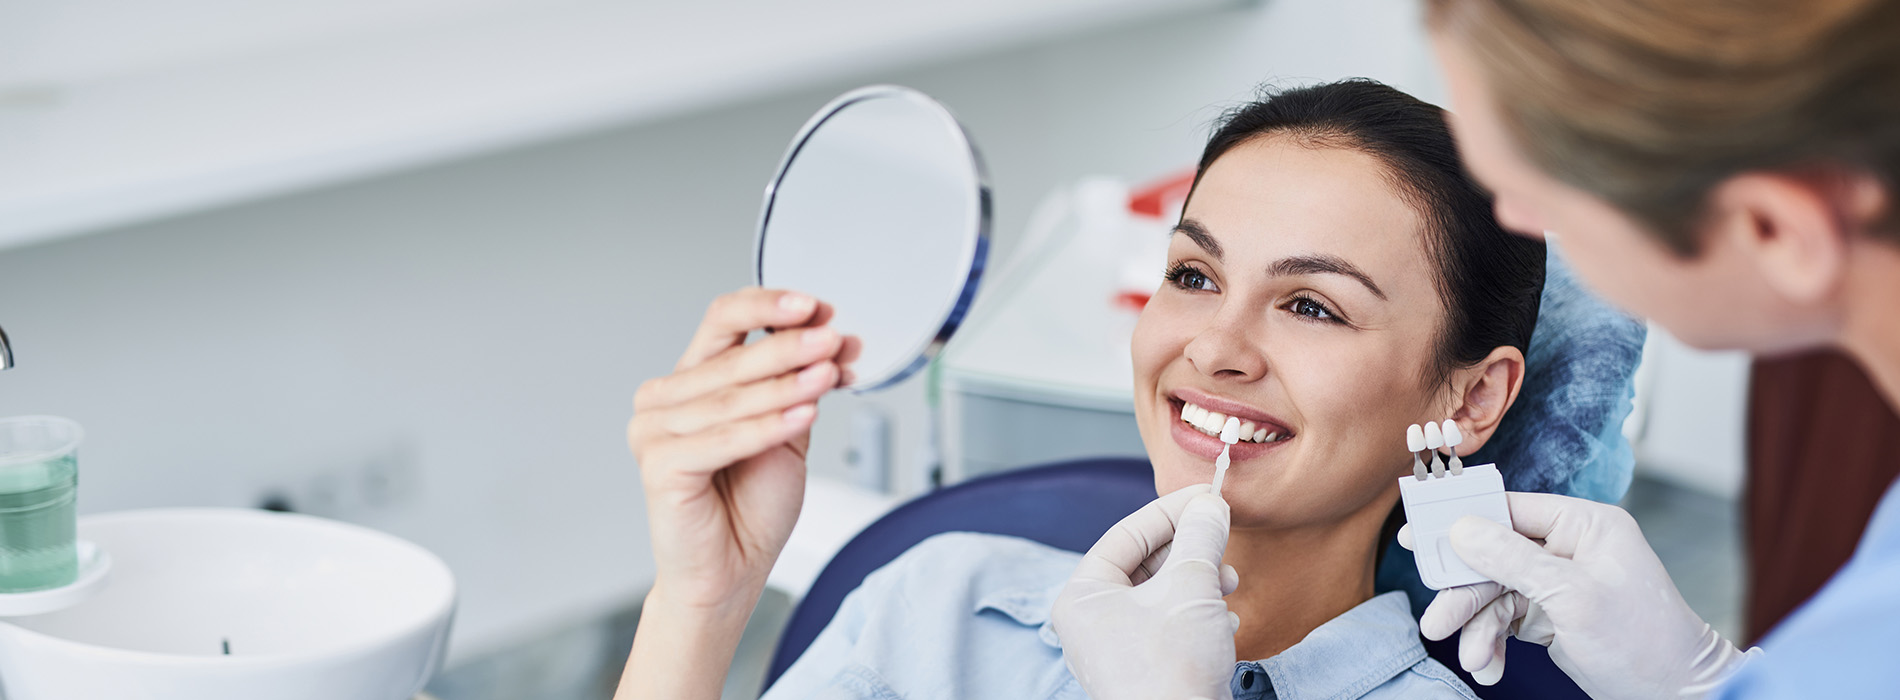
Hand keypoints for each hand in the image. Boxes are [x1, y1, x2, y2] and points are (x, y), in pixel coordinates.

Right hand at [627, 287, 857, 609]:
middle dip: (790, 345)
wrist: (730, 570)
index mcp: (690, 380)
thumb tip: (839, 341)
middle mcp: (663, 399)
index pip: (724, 319)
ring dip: (787, 384)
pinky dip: (768, 426)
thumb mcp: (789, 429)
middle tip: (833, 339)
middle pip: (731, 357)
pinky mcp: (659, 466)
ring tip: (829, 375)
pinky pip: (724, 439)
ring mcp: (653, 432)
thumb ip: (805, 384)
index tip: (817, 307)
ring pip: (731, 397)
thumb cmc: (749, 505)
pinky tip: (805, 415)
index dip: (769, 306)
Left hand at [1053, 484, 1241, 699]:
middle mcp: (1090, 620)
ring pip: (1161, 595)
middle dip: (1190, 551)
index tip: (1210, 497)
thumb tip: (1210, 505)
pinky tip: (1227, 618)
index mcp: (1082, 595)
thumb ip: (1201, 538)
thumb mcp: (1191, 588)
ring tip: (1229, 584)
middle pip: (1144, 563)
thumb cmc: (1172, 667)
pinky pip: (1169, 626)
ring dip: (1200, 582)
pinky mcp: (1143, 670)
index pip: (1127, 534)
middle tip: (1223, 541)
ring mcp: (1115, 648)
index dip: (1172, 511)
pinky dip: (1198, 614)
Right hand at [1398, 492, 1755, 698]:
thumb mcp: (1573, 596)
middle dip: (1465, 593)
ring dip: (1478, 628)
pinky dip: (1493, 643)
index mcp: (1584, 526)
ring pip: (1495, 593)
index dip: (1461, 519)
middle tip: (1437, 620)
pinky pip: (1505, 621)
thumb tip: (1463, 529)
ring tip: (1474, 658)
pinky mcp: (1551, 616)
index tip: (1419, 529)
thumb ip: (1514, 559)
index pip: (1510, 509)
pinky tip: (1490, 665)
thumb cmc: (1644, 641)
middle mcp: (1568, 549)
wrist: (1677, 696)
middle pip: (1493, 556)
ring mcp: (1558, 584)